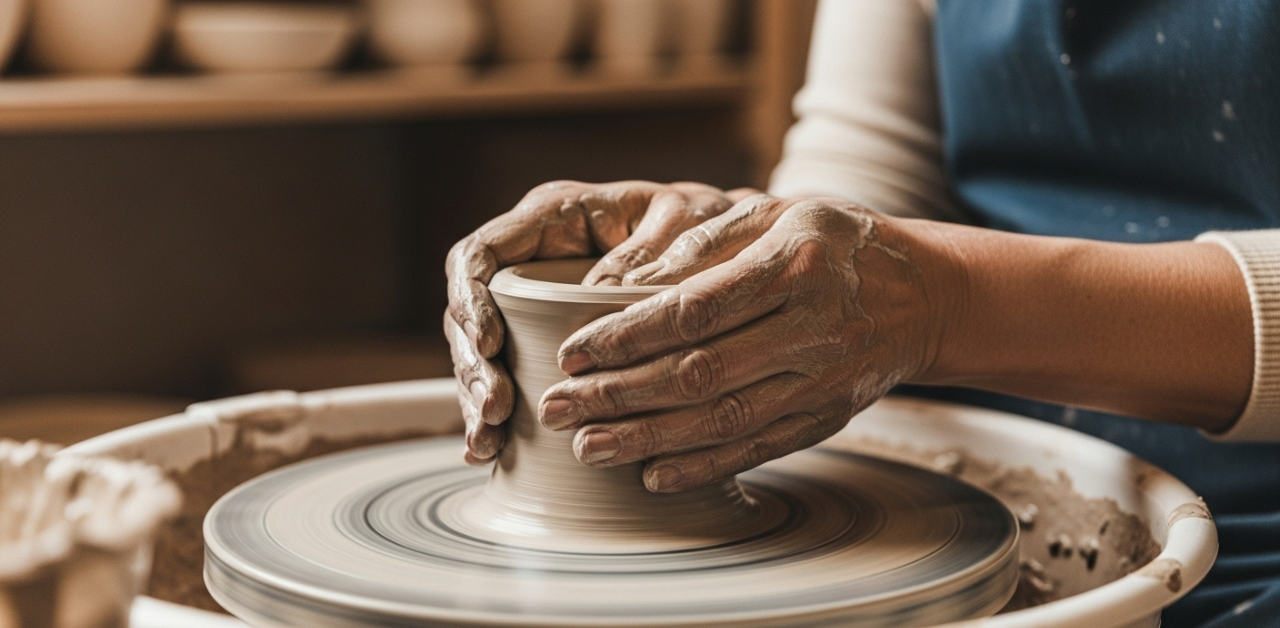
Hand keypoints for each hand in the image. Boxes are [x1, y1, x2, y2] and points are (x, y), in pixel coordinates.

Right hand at [445, 180, 754, 463]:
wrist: (735, 243)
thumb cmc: (708, 221)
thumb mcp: (683, 223)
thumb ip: (646, 252)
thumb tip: (599, 294)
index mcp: (552, 216)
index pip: (480, 253)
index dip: (472, 300)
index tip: (489, 344)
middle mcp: (532, 257)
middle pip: (467, 311)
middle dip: (472, 364)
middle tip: (494, 410)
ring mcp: (534, 301)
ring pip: (479, 349)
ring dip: (476, 396)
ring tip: (488, 440)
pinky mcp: (546, 339)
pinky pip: (506, 374)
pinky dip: (495, 414)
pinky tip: (488, 450)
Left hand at [538, 196, 956, 490]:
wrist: (927, 296)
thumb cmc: (837, 243)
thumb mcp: (780, 213)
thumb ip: (706, 240)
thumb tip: (626, 281)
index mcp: (794, 264)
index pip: (697, 308)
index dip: (628, 334)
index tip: (573, 350)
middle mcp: (812, 328)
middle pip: (700, 372)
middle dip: (619, 394)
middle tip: (558, 406)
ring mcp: (823, 381)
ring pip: (723, 420)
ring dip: (648, 439)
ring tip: (586, 447)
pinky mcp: (827, 418)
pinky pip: (759, 449)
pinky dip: (704, 467)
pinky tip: (653, 476)